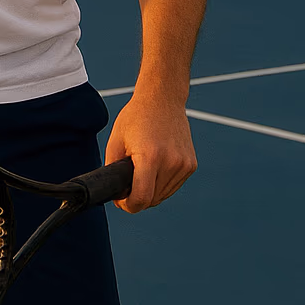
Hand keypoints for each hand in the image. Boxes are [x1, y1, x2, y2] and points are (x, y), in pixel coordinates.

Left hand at [104, 91, 197, 213]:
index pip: (142, 198)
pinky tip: (155, 168)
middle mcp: (171, 163)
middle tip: (127, 185)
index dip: (128, 206)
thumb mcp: (116, 140)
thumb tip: (116, 194)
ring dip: (150, 192)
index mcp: (151, 157)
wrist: (163, 99)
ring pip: (163, 195)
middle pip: (152, 200)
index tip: (121, 201)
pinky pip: (173, 186)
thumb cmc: (136, 117)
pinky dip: (162, 184)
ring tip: (141, 172)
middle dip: (137, 198)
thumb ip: (112, 169)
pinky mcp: (191, 165)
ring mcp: (184, 165)